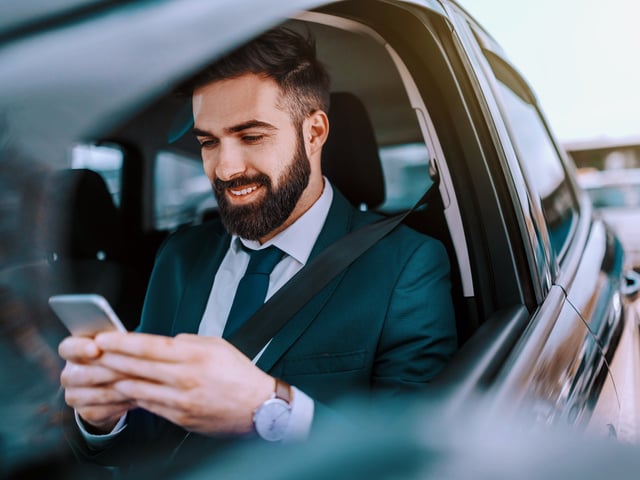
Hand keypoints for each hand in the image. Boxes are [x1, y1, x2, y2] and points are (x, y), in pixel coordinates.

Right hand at [58, 336, 134, 432]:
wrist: (114, 383)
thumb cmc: (116, 355)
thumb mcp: (114, 344)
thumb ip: (115, 341)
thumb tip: (127, 340)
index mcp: (71, 351)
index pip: (68, 348)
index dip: (80, 349)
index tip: (96, 349)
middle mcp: (68, 375)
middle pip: (85, 374)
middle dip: (112, 371)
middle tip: (135, 369)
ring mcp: (74, 396)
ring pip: (99, 394)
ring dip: (123, 388)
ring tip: (144, 383)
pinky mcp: (86, 412)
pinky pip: (105, 410)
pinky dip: (123, 403)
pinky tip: (138, 397)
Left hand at [94, 332, 273, 435]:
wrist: (258, 408)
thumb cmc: (239, 374)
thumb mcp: (216, 346)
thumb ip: (188, 342)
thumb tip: (165, 343)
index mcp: (195, 356)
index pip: (150, 347)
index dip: (123, 343)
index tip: (104, 339)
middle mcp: (186, 378)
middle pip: (138, 367)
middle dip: (111, 359)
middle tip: (92, 354)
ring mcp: (182, 400)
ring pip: (138, 389)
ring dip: (116, 380)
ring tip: (101, 372)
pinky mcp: (180, 417)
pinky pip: (149, 406)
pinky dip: (134, 397)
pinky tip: (124, 390)